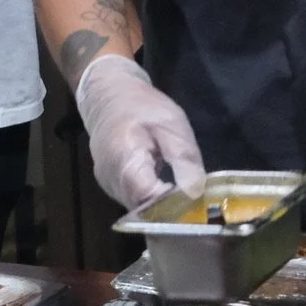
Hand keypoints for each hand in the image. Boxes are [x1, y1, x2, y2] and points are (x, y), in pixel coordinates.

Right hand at [76, 54, 206, 208]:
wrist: (108, 94)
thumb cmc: (141, 105)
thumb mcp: (172, 124)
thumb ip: (184, 159)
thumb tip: (197, 193)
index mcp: (124, 160)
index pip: (150, 199)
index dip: (174, 206)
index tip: (196, 200)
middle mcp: (111, 179)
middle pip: (144, 210)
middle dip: (170, 211)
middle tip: (195, 201)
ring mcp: (108, 185)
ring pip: (139, 209)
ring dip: (161, 206)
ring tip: (184, 195)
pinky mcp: (111, 185)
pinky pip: (134, 201)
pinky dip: (152, 200)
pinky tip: (168, 190)